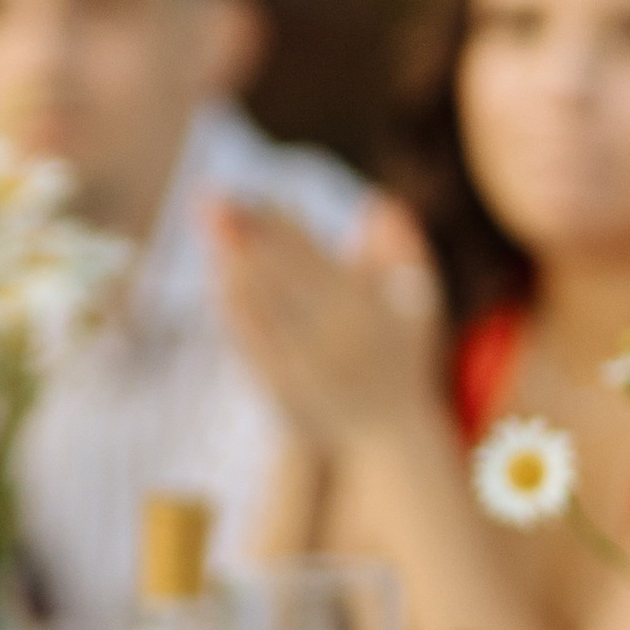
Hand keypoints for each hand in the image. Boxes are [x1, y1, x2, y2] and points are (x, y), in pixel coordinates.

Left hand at [207, 197, 444, 446]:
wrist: (387, 437)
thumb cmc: (404, 364)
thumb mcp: (419, 308)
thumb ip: (404, 253)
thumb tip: (380, 200)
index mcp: (364, 309)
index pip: (312, 254)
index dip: (280, 221)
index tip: (257, 192)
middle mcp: (331, 335)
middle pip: (277, 272)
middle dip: (243, 232)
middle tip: (212, 197)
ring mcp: (302, 364)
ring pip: (259, 305)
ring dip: (230, 264)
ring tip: (210, 228)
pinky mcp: (280, 389)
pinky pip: (250, 342)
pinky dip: (233, 309)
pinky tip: (219, 282)